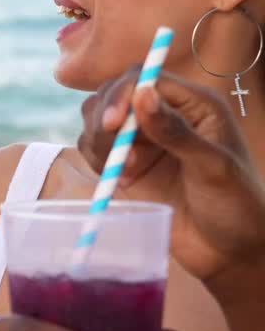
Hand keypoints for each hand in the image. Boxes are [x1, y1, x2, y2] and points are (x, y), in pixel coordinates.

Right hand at [77, 69, 264, 287]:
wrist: (229, 251)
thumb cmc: (236, 205)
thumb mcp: (212, 166)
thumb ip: (175, 131)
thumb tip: (142, 93)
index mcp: (194, 105)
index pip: (145, 78)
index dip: (123, 94)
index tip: (113, 124)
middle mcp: (164, 116)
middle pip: (115, 93)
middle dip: (106, 118)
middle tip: (113, 152)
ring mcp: (143, 141)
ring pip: (98, 119)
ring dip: (100, 141)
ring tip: (123, 171)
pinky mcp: (126, 165)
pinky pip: (94, 148)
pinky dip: (97, 161)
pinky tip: (121, 181)